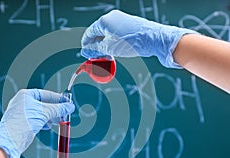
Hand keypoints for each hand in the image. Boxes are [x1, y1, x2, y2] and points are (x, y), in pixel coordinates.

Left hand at [0, 89, 74, 157]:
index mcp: (25, 95)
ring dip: (51, 117)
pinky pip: (37, 120)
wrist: (10, 140)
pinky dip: (45, 122)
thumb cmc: (23, 122)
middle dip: (55, 109)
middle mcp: (23, 103)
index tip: (67, 102)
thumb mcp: (44, 113)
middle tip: (66, 112)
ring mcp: (22, 114)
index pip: (45, 94)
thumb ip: (58, 109)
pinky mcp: (23, 124)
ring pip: (41, 113)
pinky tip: (49, 126)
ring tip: (60, 120)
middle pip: (44, 104)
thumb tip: (70, 107)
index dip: (58, 98)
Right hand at [81, 10, 197, 67]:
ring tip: (107, 57)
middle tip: (96, 58)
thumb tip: (85, 51)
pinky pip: (116, 34)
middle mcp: (112, 18)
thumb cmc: (131, 42)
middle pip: (98, 33)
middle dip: (96, 46)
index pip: (89, 33)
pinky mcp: (129, 25)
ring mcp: (121, 20)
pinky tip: (116, 51)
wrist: (154, 39)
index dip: (86, 45)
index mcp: (104, 21)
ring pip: (107, 34)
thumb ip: (95, 49)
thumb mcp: (109, 48)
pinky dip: (113, 43)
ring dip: (105, 46)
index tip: (86, 54)